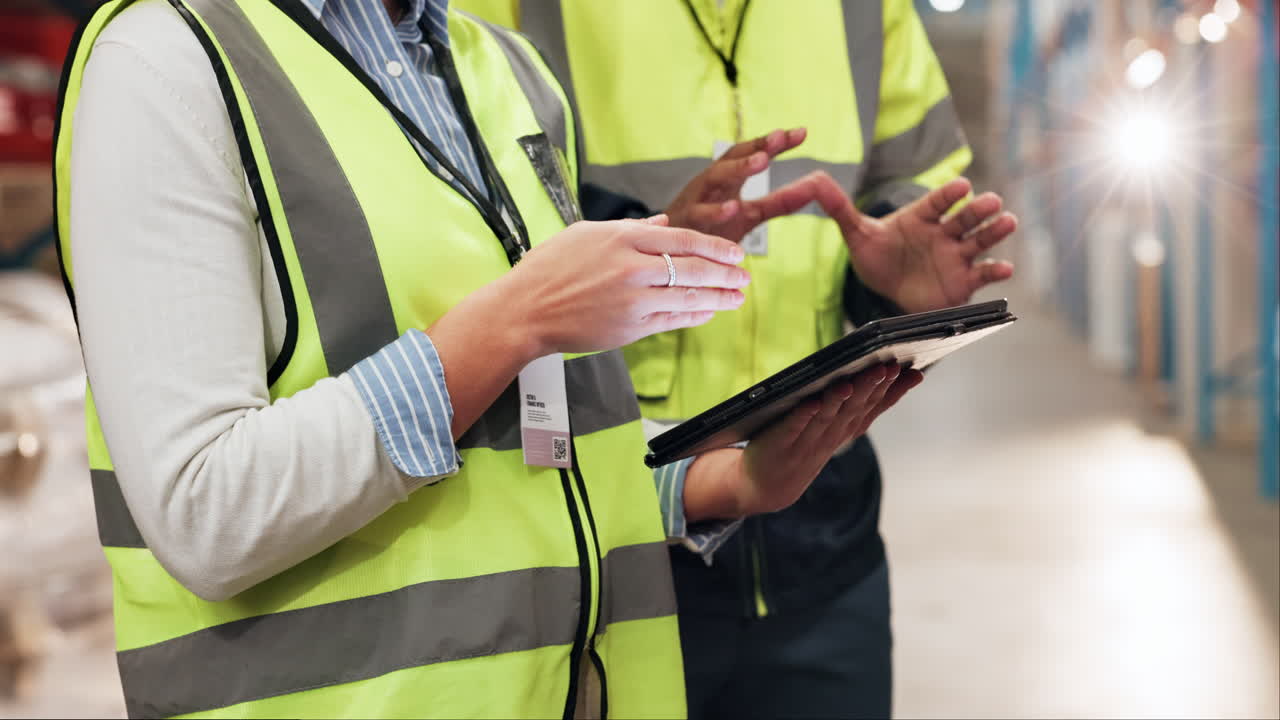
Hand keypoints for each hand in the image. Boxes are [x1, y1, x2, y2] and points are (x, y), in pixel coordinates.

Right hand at [502, 216, 749, 355]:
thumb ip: (630, 228)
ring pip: (689, 297)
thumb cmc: (550, 269)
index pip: (683, 240)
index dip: (715, 247)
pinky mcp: (631, 327)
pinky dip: (694, 316)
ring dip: (718, 297)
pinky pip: (672, 320)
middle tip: (744, 276)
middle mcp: (633, 268)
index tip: (735, 252)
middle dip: (725, 273)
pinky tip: (708, 312)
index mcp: (623, 238)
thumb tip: (665, 222)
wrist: (525, 310)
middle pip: (693, 268)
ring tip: (737, 297)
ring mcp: (633, 300)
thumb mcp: (587, 234)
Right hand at [665, 128, 825, 242]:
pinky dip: (716, 211)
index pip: (751, 153)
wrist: (669, 254)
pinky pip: (700, 213)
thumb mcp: (750, 214)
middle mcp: (710, 184)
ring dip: (739, 168)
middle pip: (732, 157)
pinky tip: (734, 207)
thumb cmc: (709, 229)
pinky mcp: (685, 222)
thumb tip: (813, 188)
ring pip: (715, 176)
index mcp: (727, 180)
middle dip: (756, 146)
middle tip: (780, 137)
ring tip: (762, 160)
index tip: (801, 133)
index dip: (774, 143)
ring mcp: (695, 200)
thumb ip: (779, 203)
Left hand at [683, 364, 922, 521]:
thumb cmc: (804, 445)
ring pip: (827, 417)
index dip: (894, 391)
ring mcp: (807, 441)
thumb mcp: (835, 426)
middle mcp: (831, 435)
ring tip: (851, 382)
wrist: (768, 486)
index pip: (874, 407)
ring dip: (839, 399)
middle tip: (887, 366)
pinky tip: (813, 401)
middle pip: (854, 409)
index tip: (915, 372)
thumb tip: (880, 372)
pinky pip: (794, 426)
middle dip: (871, 387)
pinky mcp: (780, 442)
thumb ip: (854, 402)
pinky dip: (804, 414)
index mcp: (846, 429)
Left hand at [811, 175, 1016, 313]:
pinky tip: (1005, 269)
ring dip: (995, 231)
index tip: (961, 185)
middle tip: (992, 201)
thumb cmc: (877, 256)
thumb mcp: (857, 233)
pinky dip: (996, 270)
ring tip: (1008, 222)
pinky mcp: (964, 280)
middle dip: (979, 209)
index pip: (938, 201)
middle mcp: (944, 232)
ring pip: (980, 240)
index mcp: (922, 216)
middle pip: (964, 217)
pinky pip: (983, 273)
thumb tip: (813, 179)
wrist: (888, 291)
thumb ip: (839, 208)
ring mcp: (956, 255)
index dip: (949, 193)